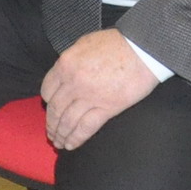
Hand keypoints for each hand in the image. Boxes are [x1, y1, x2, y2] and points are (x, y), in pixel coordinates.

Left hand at [41, 27, 154, 149]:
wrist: (143, 49)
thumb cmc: (117, 43)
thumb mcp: (85, 43)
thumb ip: (71, 60)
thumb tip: (64, 73)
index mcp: (66, 64)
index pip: (47, 90)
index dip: (47, 103)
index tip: (49, 109)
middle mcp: (73, 82)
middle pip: (55, 109)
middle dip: (51, 124)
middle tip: (51, 133)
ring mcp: (89, 97)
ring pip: (67, 121)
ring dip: (61, 134)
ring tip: (59, 143)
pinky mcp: (106, 108)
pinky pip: (85, 128)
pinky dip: (76, 138)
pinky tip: (71, 145)